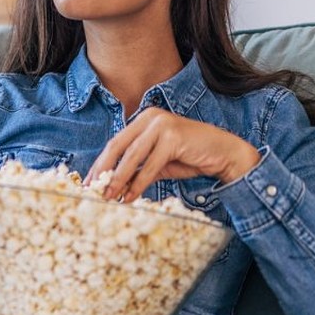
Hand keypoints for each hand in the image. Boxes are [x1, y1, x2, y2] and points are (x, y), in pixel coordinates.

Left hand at [84, 108, 259, 201]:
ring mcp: (162, 125)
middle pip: (119, 146)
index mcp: (144, 118)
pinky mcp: (173, 137)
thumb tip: (113, 187)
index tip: (91, 182)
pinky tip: (131, 197)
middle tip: (94, 191)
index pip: (116, 142)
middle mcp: (150, 117)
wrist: (224, 153)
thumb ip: (137, 169)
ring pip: (132, 156)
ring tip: (109, 197)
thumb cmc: (190, 157)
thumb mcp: (158, 163)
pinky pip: (150, 165)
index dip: (102, 163)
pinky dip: (138, 183)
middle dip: (105, 171)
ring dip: (119, 180)